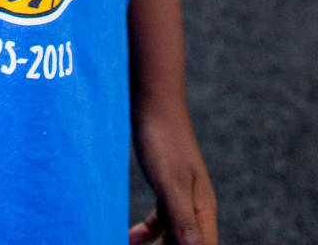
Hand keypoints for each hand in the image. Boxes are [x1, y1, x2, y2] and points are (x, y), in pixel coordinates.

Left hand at [129, 106, 216, 244]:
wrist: (154, 104)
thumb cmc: (164, 141)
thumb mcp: (171, 184)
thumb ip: (182, 220)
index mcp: (204, 209)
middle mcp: (197, 207)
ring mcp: (182, 197)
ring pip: (175, 236)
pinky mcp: (166, 188)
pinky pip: (161, 220)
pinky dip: (148, 232)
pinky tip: (131, 237)